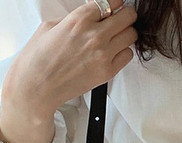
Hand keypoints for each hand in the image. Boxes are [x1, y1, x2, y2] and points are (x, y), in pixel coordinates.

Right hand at [0, 0, 136, 142]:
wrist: (39, 85)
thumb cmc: (40, 57)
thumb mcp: (51, 26)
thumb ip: (75, 19)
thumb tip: (90, 17)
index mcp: (78, 20)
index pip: (109, 2)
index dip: (115, 4)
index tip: (116, 6)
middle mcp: (94, 35)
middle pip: (127, 17)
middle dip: (127, 15)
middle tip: (124, 18)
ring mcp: (104, 54)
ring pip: (131, 36)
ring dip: (127, 33)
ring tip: (119, 35)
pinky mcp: (108, 71)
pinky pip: (128, 55)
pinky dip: (124, 51)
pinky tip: (115, 51)